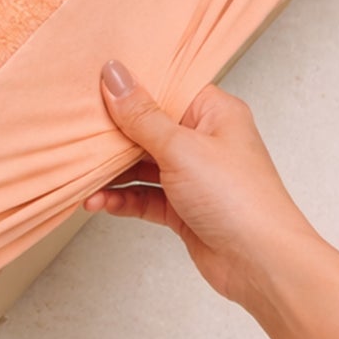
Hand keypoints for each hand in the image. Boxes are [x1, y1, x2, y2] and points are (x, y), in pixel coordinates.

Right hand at [84, 59, 319, 312]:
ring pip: (142, 165)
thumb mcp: (181, 148)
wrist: (261, 263)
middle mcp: (205, 142)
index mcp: (214, 114)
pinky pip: (143, 196)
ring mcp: (193, 177)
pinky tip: (99, 202)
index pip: (166, 88)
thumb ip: (141, 115)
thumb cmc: (238, 198)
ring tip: (83, 176)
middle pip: (149, 127)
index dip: (132, 86)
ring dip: (112, 172)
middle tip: (77, 131)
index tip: (92, 84)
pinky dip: (121, 198)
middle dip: (114, 134)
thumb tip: (114, 75)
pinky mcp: (183, 209)